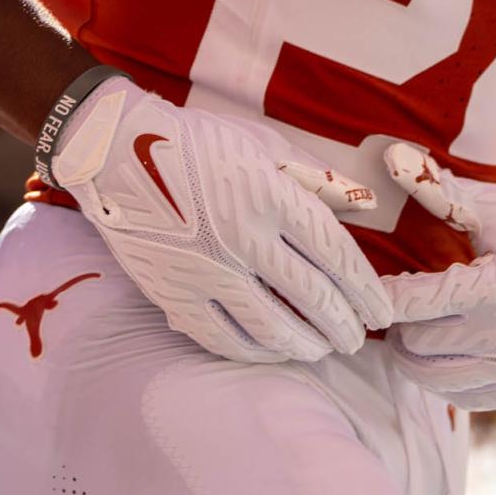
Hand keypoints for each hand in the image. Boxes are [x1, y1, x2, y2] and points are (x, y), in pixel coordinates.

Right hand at [49, 75, 392, 363]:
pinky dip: (254, 351)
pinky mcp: (172, 292)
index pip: (335, 255)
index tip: (381, 312)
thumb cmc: (197, 143)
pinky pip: (221, 337)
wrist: (114, 151)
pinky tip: (272, 352)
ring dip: (305, 344)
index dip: (365, 290)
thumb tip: (365, 205)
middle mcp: (241, 237)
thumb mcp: (263, 144)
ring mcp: (205, 270)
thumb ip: (315, 179)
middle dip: (343, 325)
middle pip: (311, 296)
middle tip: (357, 339)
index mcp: (270, 196)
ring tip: (321, 348)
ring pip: (271, 326)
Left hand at [378, 143, 495, 410]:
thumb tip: (391, 159)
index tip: (363, 287)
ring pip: (431, 377)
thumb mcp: (495, 208)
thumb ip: (440, 191)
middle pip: (414, 345)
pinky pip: (460, 396)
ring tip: (417, 326)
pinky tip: (445, 351)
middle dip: (399, 324)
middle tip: (400, 304)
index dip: (380, 295)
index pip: (414, 302)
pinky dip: (442, 377)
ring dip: (414, 353)